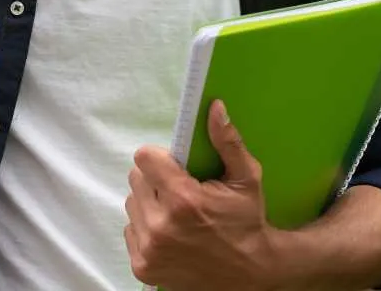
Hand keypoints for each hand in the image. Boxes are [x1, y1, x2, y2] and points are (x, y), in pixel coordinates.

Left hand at [124, 100, 284, 290]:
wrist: (249, 275)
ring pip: (131, 203)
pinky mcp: (142, 266)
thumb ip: (227, 142)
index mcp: (183, 200)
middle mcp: (160, 225)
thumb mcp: (246, 179)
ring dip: (149, 203)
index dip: (159, 158)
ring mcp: (149, 249)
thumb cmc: (246, 222)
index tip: (175, 167)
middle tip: (180, 191)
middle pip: (136, 179)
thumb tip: (213, 106)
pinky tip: (171, 233)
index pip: (144, 158)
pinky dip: (146, 227)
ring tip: (176, 214)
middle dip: (155, 180)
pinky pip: (130, 229)